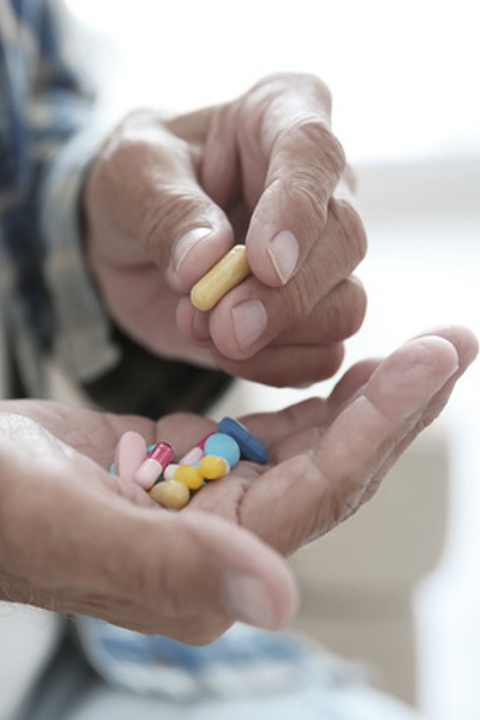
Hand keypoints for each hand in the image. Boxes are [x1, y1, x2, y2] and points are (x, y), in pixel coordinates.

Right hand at [1, 326, 474, 641]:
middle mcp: (225, 544)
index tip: (435, 357)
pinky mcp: (192, 470)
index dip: (382, 421)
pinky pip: (269, 435)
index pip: (323, 487)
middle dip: (397, 404)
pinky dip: (311, 404)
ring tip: (422, 353)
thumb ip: (175, 565)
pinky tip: (347, 373)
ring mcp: (211, 506)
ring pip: (310, 448)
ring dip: (366, 399)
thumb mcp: (76, 527)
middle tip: (454, 342)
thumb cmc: (3, 507)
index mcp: (211, 567)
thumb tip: (280, 597)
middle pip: (334, 467)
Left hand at [84, 72, 366, 385]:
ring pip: (347, 305)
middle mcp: (319, 187)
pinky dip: (276, 366)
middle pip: (345, 241)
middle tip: (222, 326)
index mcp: (280, 117)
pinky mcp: (312, 313)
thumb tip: (207, 264)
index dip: (297, 211)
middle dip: (284, 297)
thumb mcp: (130, 174)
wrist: (130, 239)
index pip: (313, 152)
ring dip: (276, 336)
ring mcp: (323, 255)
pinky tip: (226, 353)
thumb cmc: (137, 183)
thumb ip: (167, 210)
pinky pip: (324, 353)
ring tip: (204, 329)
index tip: (266, 264)